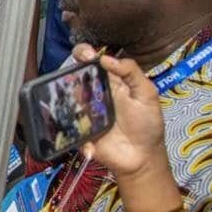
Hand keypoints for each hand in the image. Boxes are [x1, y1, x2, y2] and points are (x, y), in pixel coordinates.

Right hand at [73, 44, 166, 181]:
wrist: (143, 157)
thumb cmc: (147, 124)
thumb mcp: (147, 94)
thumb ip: (132, 72)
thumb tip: (106, 58)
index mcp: (109, 82)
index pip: (92, 61)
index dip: (84, 53)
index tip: (85, 55)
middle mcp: (92, 94)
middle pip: (72, 77)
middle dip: (68, 72)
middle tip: (74, 76)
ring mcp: (82, 112)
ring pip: (64, 100)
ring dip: (66, 99)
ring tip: (77, 104)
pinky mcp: (76, 131)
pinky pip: (66, 127)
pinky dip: (74, 133)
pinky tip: (90, 140)